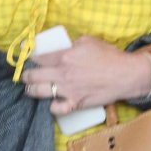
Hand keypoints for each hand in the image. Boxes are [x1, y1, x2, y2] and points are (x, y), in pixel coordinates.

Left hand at [20, 37, 150, 116]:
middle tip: (26, 74)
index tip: (25, 56)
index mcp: (64, 56)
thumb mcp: (88, 41)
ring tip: (30, 88)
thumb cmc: (109, 56)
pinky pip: (56, 109)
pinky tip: (52, 103)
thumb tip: (62, 45)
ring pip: (38, 92)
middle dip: (25, 75)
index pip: (36, 57)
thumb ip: (71, 43)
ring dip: (31, 90)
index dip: (28, 56)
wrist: (125, 75)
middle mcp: (61, 73)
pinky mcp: (75, 103)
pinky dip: (52, 107)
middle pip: (32, 76)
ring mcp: (67, 90)